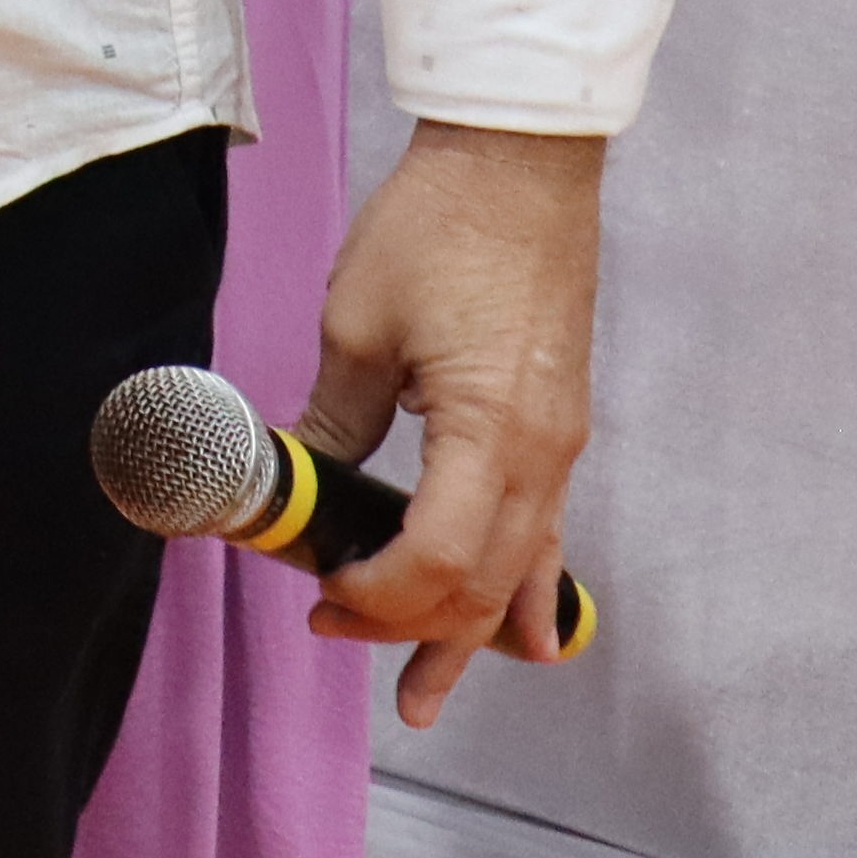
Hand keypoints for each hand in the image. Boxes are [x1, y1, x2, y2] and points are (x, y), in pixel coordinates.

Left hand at [302, 121, 606, 724]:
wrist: (520, 164)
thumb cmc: (440, 228)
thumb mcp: (359, 325)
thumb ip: (335, 418)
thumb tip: (295, 476)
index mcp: (493, 434)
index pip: (438, 561)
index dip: (376, 596)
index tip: (318, 597)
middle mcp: (543, 457)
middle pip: (481, 583)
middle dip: (406, 624)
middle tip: (331, 633)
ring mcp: (561, 447)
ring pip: (519, 572)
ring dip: (468, 632)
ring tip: (426, 694)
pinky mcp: (560, 429)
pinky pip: (546, 534)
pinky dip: (525, 591)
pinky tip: (524, 638)